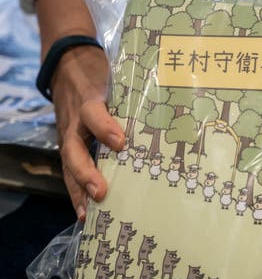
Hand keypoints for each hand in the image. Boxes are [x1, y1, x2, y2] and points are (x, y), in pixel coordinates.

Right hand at [36, 0, 123, 219]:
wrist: (68, 65)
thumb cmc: (101, 73)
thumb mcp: (115, 74)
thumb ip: (136, 88)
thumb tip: (177, 99)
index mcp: (90, 100)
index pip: (94, 113)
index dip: (105, 127)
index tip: (121, 142)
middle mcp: (75, 121)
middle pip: (74, 149)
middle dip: (87, 172)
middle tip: (101, 192)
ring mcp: (69, 135)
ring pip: (69, 165)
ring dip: (78, 190)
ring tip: (87, 213)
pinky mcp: (69, 146)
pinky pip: (69, 170)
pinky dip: (76, 191)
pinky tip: (85, 212)